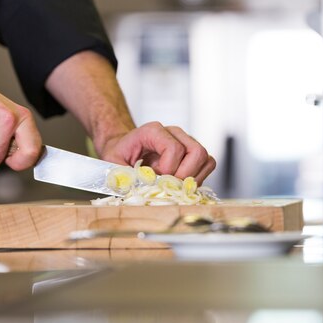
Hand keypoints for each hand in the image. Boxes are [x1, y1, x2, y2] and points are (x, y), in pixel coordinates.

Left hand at [98, 121, 215, 184]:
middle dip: (185, 175)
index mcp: (153, 131)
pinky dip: (198, 178)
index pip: (174, 149)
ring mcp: (186, 141)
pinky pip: (208, 164)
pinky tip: (182, 184)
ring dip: (193, 178)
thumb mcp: (114, 164)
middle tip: (170, 185)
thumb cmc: (119, 155)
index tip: (156, 178)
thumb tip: (143, 191)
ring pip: (206, 158)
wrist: (124, 148)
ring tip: (175, 185)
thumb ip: (126, 177)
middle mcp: (174, 133)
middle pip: (197, 151)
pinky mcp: (193, 153)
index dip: (168, 169)